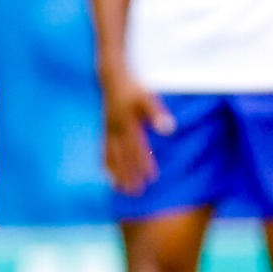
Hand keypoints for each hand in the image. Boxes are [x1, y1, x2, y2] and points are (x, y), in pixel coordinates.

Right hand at [101, 70, 173, 195]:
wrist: (112, 78)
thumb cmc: (134, 89)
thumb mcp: (148, 98)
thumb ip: (157, 114)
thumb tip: (170, 129)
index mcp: (127, 123)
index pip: (136, 148)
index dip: (144, 163)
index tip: (152, 178)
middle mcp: (115, 130)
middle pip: (122, 157)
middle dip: (129, 175)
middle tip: (136, 193)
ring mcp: (107, 131)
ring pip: (111, 156)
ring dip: (116, 174)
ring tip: (122, 190)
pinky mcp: (104, 131)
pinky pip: (103, 151)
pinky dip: (106, 165)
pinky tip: (109, 177)